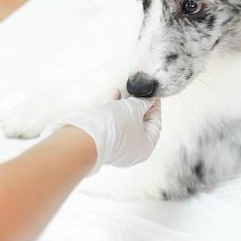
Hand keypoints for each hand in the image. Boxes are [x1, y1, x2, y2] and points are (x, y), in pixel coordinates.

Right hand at [43, 93, 161, 174]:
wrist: (85, 135)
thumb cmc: (114, 127)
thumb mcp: (135, 108)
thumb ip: (143, 102)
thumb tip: (148, 99)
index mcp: (145, 148)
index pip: (156, 123)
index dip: (155, 106)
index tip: (153, 94)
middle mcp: (131, 150)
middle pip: (140, 123)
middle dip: (139, 104)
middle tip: (140, 90)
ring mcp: (115, 146)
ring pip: (124, 121)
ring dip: (125, 104)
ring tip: (125, 90)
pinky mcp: (102, 140)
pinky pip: (111, 122)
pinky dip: (113, 108)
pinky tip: (113, 94)